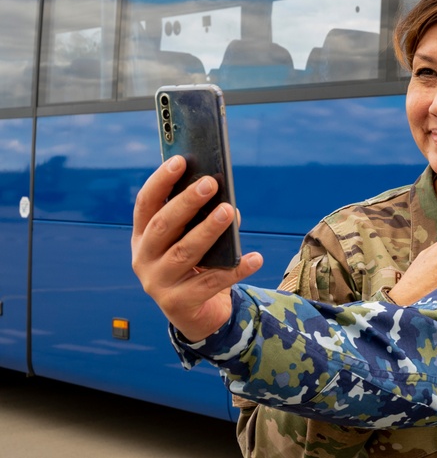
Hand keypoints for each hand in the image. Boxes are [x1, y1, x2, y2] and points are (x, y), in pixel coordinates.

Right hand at [131, 155, 262, 342]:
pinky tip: (255, 258)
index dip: (161, 181)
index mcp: (142, 237)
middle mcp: (143, 259)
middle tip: (211, 183)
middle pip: (163, 226)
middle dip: (187, 202)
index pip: (146, 204)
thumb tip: (226, 201)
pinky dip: (235, 269)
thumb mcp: (192, 240)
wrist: (197, 315)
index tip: (181, 160)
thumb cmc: (196, 266)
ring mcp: (158, 284)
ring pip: (184, 252)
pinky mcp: (178, 304)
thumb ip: (201, 221)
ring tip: (228, 211)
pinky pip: (211, 282)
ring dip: (208, 230)